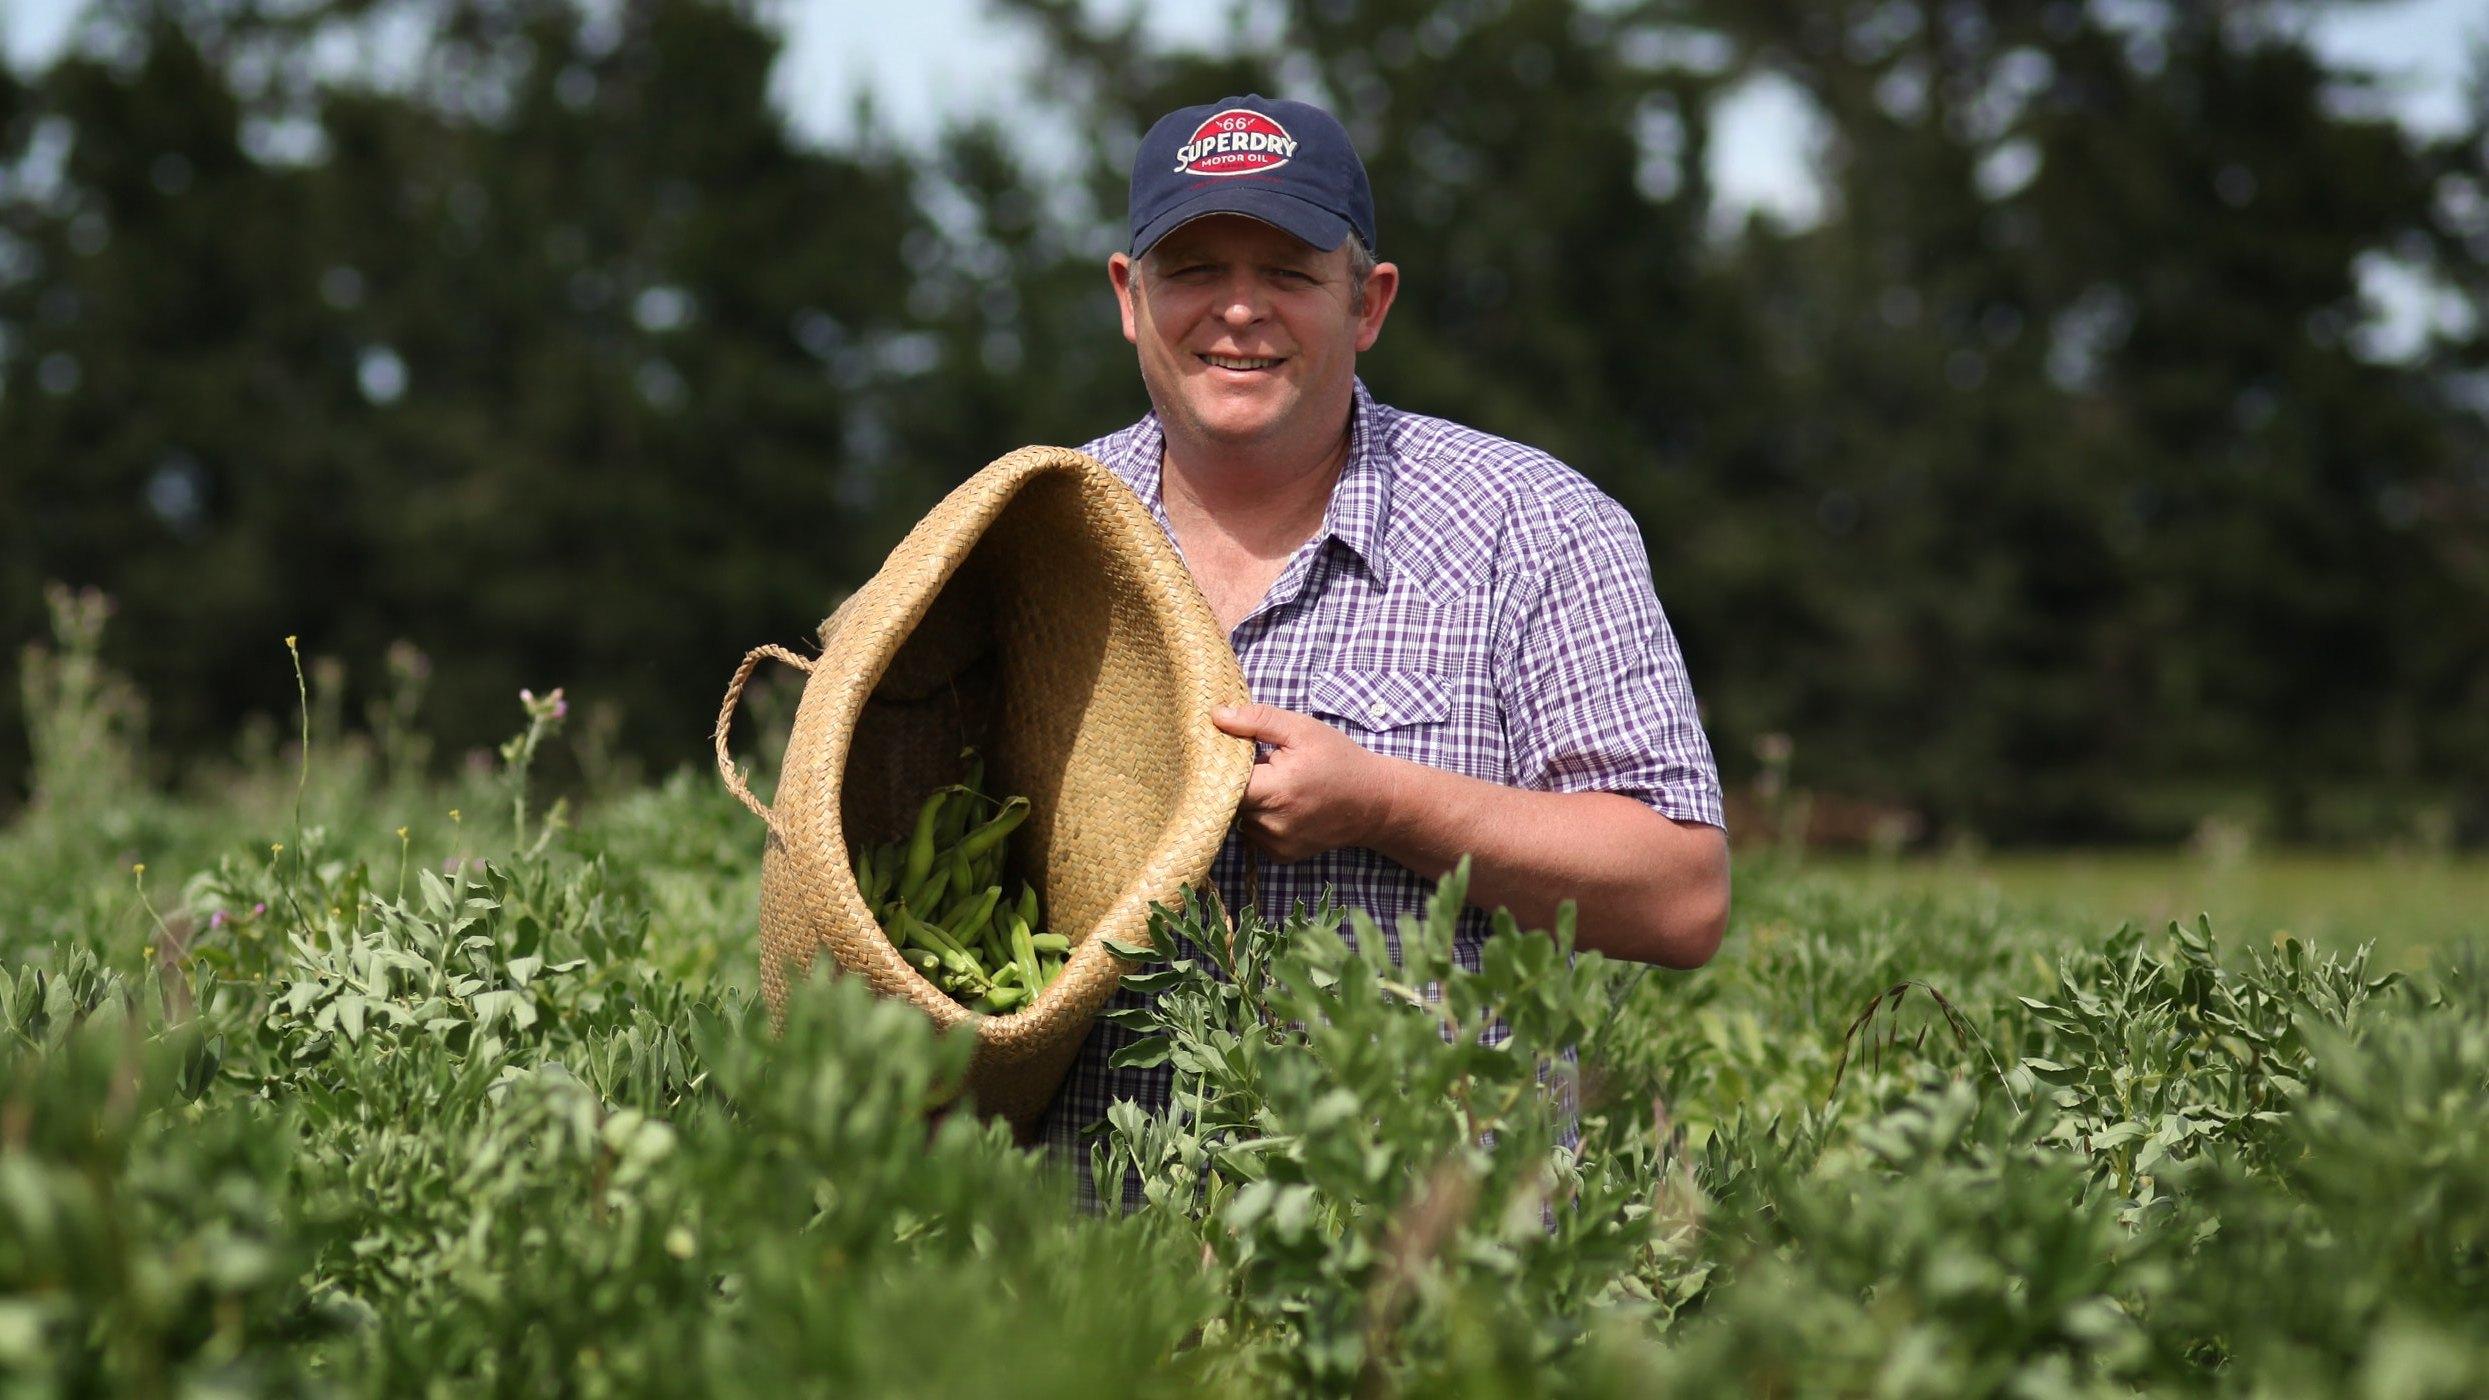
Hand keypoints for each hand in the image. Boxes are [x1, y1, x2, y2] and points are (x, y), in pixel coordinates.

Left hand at [1209, 702, 1394, 862]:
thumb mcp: (1301, 730)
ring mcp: (1277, 844)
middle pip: (1228, 802)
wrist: (1374, 803)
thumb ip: (1256, 720)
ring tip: (1274, 785)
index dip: (1219, 768)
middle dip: (1236, 782)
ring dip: (1249, 801)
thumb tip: (1216, 716)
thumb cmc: (1338, 759)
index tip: (1227, 754)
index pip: (1222, 783)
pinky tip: (1282, 804)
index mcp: (1276, 789)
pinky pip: (1254, 834)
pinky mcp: (1281, 855)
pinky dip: (1260, 818)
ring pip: (1240, 818)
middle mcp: (1273, 823)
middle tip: (1258, 766)